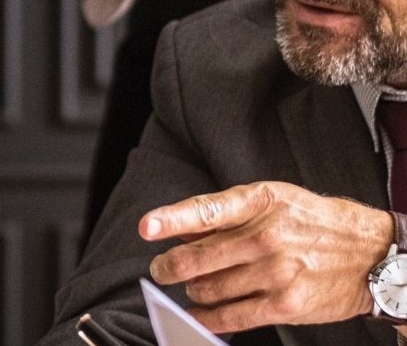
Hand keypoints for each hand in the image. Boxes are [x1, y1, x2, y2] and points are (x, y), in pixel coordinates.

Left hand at [139, 181, 391, 332]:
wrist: (369, 252)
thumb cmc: (311, 221)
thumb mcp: (272, 199)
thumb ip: (226, 213)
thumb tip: (179, 229)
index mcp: (259, 202)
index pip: (206, 210)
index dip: (172, 220)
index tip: (147, 228)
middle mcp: (266, 237)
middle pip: (197, 258)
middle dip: (169, 267)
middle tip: (161, 269)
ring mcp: (276, 273)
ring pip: (208, 289)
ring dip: (191, 290)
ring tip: (191, 285)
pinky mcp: (285, 305)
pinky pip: (232, 317)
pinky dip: (206, 317)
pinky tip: (197, 313)